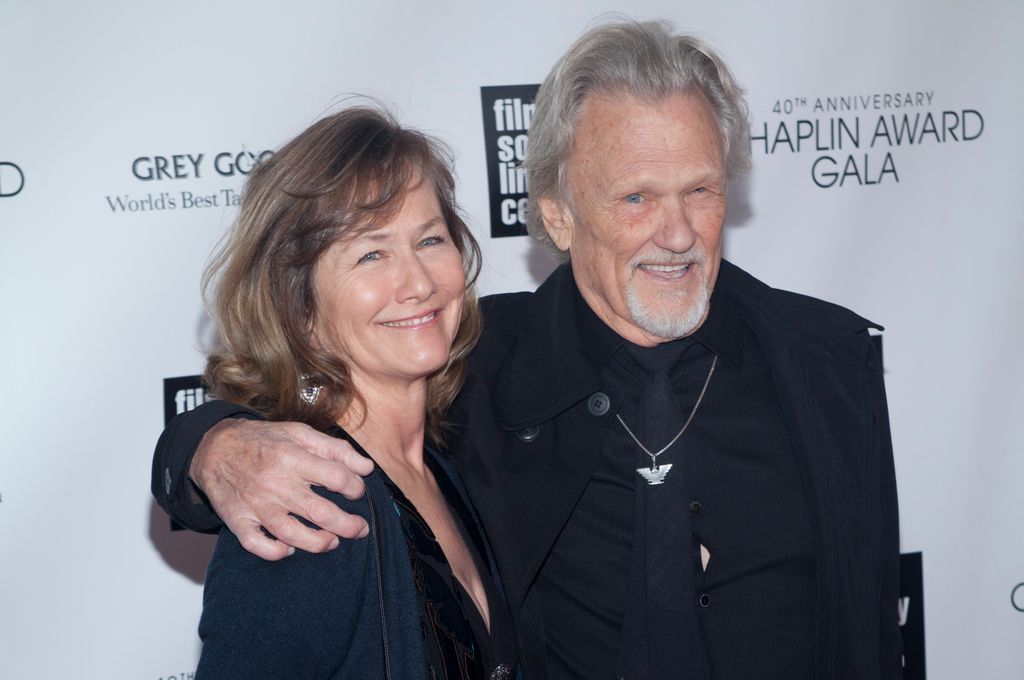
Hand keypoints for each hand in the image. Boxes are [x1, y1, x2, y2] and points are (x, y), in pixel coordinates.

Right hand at [190, 419, 374, 559]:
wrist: (214, 449)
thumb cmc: (264, 441)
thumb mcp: (300, 433)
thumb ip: (335, 449)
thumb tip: (366, 468)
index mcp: (292, 457)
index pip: (335, 477)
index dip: (355, 487)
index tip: (356, 492)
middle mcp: (275, 483)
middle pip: (319, 511)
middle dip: (348, 525)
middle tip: (361, 529)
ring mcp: (255, 505)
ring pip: (291, 534)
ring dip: (318, 543)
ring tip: (333, 541)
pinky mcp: (237, 521)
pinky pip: (257, 545)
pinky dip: (276, 552)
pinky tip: (290, 549)